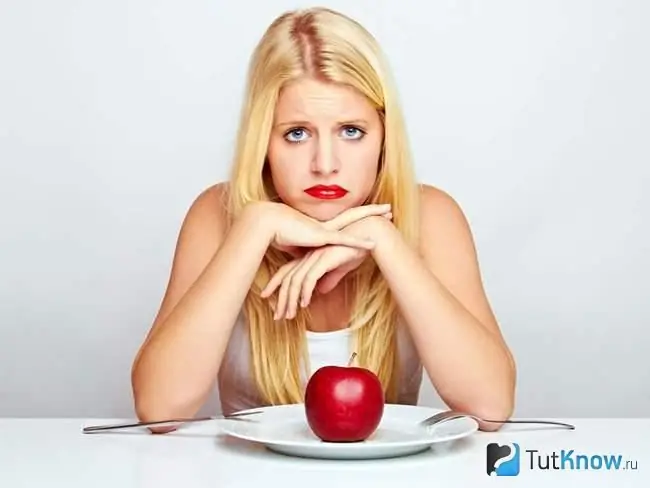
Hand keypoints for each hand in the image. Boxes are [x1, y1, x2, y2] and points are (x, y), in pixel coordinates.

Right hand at [259, 202, 390, 253]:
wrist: (267, 224)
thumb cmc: (277, 234)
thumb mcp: (294, 246)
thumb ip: (303, 253)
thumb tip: (307, 261)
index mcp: (320, 227)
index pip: (344, 219)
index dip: (358, 216)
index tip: (371, 212)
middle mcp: (326, 225)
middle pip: (355, 214)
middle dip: (372, 210)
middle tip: (388, 208)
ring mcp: (325, 229)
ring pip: (355, 221)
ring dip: (373, 217)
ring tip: (389, 213)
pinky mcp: (322, 237)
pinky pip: (344, 240)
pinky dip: (359, 242)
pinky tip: (373, 244)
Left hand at [260, 214, 391, 319]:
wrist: (368, 235)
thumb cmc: (356, 248)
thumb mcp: (341, 268)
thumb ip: (330, 279)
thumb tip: (322, 291)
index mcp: (310, 257)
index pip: (287, 272)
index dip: (275, 285)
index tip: (267, 297)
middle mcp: (309, 257)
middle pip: (287, 279)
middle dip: (280, 299)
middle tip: (277, 316)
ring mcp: (315, 258)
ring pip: (295, 282)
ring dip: (291, 300)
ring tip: (289, 316)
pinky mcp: (324, 259)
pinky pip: (309, 279)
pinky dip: (305, 293)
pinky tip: (304, 304)